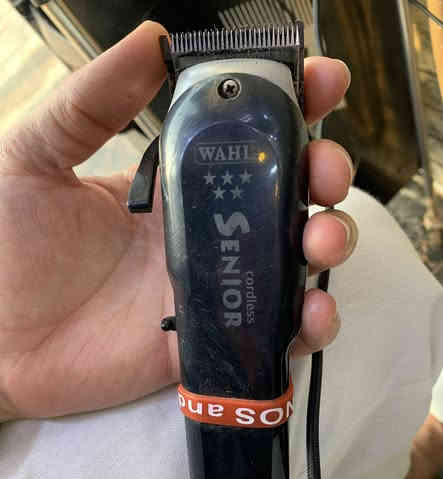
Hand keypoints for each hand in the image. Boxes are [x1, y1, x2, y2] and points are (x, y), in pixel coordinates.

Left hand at [0, 21, 356, 420]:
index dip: (292, 105)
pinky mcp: (210, 339)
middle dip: (324, 175)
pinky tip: (309, 311)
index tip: (323, 81)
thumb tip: (153, 40)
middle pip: (289, 196)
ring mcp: (213, 285)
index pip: (246, 137)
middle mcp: (205, 230)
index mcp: (173, 183)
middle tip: (322, 172)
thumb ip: (90, 101)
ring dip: (328, 244)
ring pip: (295, 261)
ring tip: (319, 240)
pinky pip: (274, 331)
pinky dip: (308, 323)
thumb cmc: (6, 247)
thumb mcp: (34, 157)